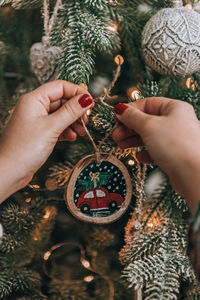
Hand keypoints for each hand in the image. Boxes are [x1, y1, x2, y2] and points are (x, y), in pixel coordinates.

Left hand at [0, 80, 93, 201]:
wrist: (10, 172)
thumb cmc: (24, 149)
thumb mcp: (52, 127)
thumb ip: (71, 112)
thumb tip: (87, 99)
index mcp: (34, 100)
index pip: (60, 87)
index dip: (77, 92)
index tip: (90, 102)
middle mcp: (35, 107)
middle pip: (62, 101)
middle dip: (76, 110)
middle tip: (87, 120)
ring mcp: (37, 120)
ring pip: (61, 115)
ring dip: (73, 122)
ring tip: (82, 131)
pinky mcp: (40, 133)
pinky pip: (58, 126)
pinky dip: (67, 131)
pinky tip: (72, 137)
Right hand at [112, 98, 199, 212]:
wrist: (193, 173)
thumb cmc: (175, 144)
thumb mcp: (148, 125)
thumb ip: (132, 117)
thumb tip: (120, 109)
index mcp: (174, 108)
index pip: (147, 103)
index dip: (130, 110)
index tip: (116, 118)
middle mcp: (177, 122)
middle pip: (147, 121)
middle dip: (129, 128)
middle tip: (115, 135)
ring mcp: (176, 139)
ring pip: (150, 136)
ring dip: (134, 140)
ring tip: (120, 145)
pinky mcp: (174, 155)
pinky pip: (156, 151)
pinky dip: (146, 152)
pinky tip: (139, 156)